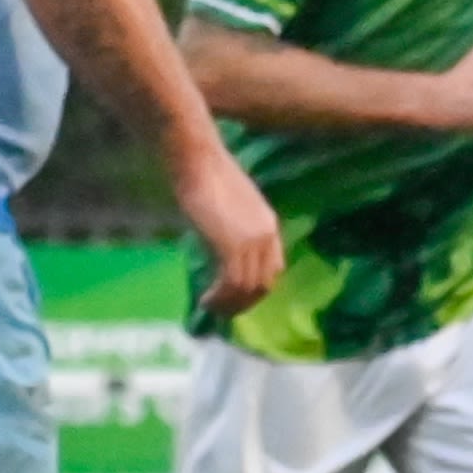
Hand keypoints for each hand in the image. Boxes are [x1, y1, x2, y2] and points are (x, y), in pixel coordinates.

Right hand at [175, 145, 281, 315]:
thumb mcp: (228, 208)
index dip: (256, 288)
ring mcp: (252, 240)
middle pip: (265, 283)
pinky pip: (232, 283)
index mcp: (269, 226)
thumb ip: (233, 229)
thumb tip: (220, 250)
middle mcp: (267, 235)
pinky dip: (221, 298)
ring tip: (211, 308)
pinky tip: (205, 300)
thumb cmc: (205, 178)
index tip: (236, 297)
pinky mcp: (232, 244)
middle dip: (245, 303)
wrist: (198, 160)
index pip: (273, 268)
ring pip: (249, 287)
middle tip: (223, 311)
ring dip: (230, 304)